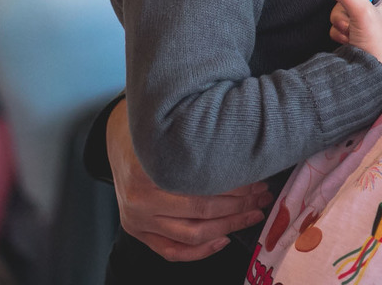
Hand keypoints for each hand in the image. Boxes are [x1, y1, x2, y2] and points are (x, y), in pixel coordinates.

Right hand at [106, 100, 272, 260]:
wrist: (118, 139)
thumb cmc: (153, 131)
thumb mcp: (172, 129)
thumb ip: (201, 144)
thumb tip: (246, 151)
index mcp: (149, 170)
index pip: (203, 186)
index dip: (237, 187)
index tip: (259, 180)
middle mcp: (141, 199)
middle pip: (201, 211)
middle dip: (240, 205)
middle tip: (263, 196)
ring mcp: (137, 220)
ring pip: (191, 234)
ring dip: (229, 226)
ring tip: (253, 214)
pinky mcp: (137, 232)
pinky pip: (172, 252)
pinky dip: (201, 251)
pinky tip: (225, 238)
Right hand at [328, 0, 381, 84]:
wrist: (372, 76)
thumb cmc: (377, 44)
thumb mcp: (364, 14)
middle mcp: (378, 8)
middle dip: (345, 0)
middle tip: (347, 13)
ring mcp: (366, 22)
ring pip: (343, 8)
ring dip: (342, 19)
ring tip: (351, 32)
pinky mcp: (356, 34)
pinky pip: (340, 23)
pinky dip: (340, 31)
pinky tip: (348, 40)